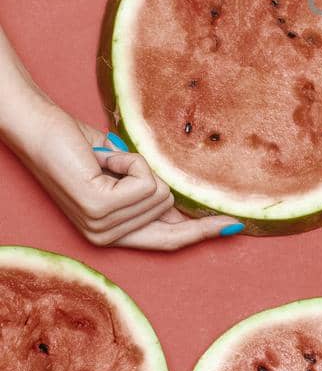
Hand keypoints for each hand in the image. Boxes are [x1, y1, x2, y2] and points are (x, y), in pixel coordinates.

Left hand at [4, 96, 244, 250]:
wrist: (38, 129)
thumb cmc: (75, 146)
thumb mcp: (121, 175)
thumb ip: (150, 196)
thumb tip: (186, 210)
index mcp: (111, 234)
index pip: (168, 241)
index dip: (202, 232)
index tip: (234, 227)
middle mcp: (106, 238)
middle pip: (169, 207)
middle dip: (153, 176)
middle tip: (115, 161)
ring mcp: (102, 226)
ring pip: (160, 191)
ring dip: (137, 164)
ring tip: (104, 160)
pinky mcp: (100, 208)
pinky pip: (147, 180)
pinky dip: (131, 160)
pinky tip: (103, 159)